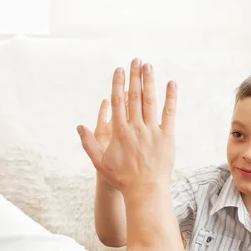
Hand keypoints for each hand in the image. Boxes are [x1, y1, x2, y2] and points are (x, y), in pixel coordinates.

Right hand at [78, 58, 176, 193]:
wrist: (145, 190)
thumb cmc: (122, 178)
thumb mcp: (100, 162)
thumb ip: (89, 143)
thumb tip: (79, 126)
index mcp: (120, 132)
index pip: (118, 102)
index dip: (118, 84)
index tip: (119, 69)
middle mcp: (135, 128)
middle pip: (134, 97)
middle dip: (135, 77)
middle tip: (136, 60)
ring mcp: (152, 131)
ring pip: (150, 101)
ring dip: (149, 82)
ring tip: (149, 66)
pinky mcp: (166, 137)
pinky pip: (170, 113)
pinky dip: (171, 97)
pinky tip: (172, 83)